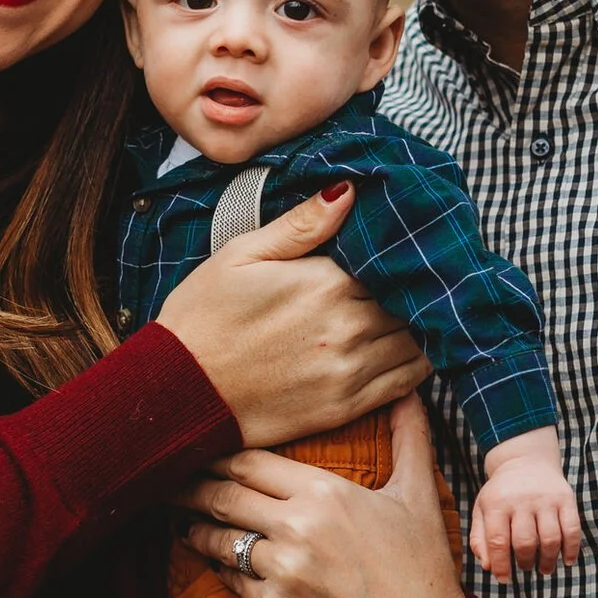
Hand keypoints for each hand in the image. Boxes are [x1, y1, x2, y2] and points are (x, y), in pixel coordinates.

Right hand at [156, 183, 429, 446]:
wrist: (177, 391)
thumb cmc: (204, 316)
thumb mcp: (242, 255)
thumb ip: (302, 224)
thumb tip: (349, 190)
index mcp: (325, 282)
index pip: (391, 260)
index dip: (398, 255)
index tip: (399, 250)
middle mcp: (346, 326)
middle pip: (409, 300)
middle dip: (413, 289)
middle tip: (413, 280)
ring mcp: (349, 370)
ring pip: (416, 339)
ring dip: (420, 324)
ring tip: (413, 312)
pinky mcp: (346, 407)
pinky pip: (408, 383)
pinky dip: (419, 364)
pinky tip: (410, 349)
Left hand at [179, 394, 474, 597]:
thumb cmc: (423, 567)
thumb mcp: (418, 496)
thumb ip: (410, 439)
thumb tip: (412, 393)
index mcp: (325, 493)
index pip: (249, 462)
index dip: (216, 456)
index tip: (196, 451)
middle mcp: (298, 527)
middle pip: (223, 497)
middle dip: (190, 488)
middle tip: (167, 481)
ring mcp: (284, 571)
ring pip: (220, 540)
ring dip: (196, 530)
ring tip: (182, 522)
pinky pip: (232, 582)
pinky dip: (220, 570)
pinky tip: (213, 562)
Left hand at [469, 427, 579, 579]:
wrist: (526, 460)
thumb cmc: (501, 492)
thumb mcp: (482, 509)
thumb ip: (480, 538)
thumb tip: (488, 566)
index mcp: (497, 503)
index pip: (498, 541)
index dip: (501, 565)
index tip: (504, 580)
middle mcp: (522, 500)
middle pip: (525, 542)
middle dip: (525, 563)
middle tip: (525, 567)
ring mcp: (546, 499)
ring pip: (550, 539)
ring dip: (547, 561)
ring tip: (544, 568)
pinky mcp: (566, 499)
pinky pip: (572, 529)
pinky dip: (571, 550)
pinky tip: (566, 561)